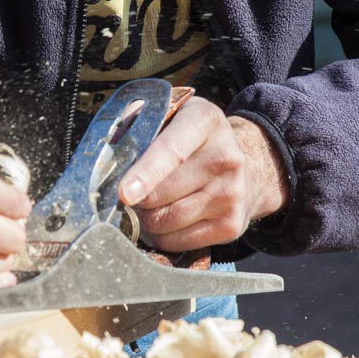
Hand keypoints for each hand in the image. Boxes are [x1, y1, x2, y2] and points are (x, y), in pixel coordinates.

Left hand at [117, 97, 287, 252]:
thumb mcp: (172, 114)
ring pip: (165, 221)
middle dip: (136, 198)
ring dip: (145, 219)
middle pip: (160, 195)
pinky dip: (160, 236)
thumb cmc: (192, 140)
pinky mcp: (232, 226)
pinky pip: (177, 242)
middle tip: (131, 191)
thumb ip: (139, 121)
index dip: (145, 174)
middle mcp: (226, 158)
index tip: (124, 194)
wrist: (248, 165)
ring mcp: (232, 194)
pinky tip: (166, 218)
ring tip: (149, 204)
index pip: (171, 151)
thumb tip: (110, 147)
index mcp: (205, 121)